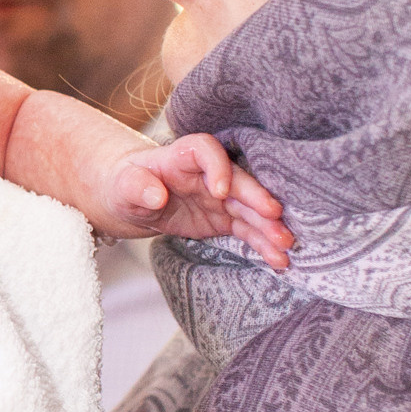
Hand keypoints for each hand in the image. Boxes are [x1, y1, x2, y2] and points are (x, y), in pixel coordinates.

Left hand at [103, 132, 291, 266]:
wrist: (136, 198)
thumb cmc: (128, 185)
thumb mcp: (124, 186)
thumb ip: (137, 187)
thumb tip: (156, 195)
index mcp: (184, 155)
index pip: (205, 151)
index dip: (217, 167)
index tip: (220, 191)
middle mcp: (210, 172)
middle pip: (238, 181)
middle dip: (257, 199)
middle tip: (276, 217)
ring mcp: (222, 196)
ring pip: (249, 209)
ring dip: (269, 226)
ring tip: (286, 245)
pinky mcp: (226, 218)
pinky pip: (248, 230)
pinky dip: (263, 244)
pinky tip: (278, 260)